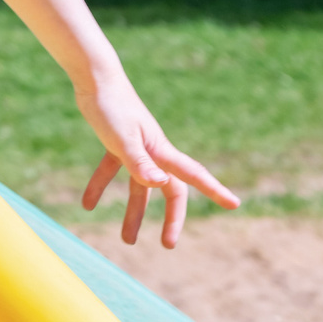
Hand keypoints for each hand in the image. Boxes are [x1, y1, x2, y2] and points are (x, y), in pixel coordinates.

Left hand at [76, 75, 241, 247]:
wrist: (94, 78)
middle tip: (168, 244)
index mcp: (161, 151)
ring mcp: (136, 148)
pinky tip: (87, 204)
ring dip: (135, 213)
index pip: (193, 176)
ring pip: (140, 187)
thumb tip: (160, 184)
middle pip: (170, 190)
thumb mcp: (123, 140)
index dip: (215, 191)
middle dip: (171, 218)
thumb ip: (140, 163)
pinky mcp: (116, 143)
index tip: (235, 204)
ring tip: (127, 240)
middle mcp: (154, 152)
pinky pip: (112, 170)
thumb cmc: (111, 107)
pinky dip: (100, 187)